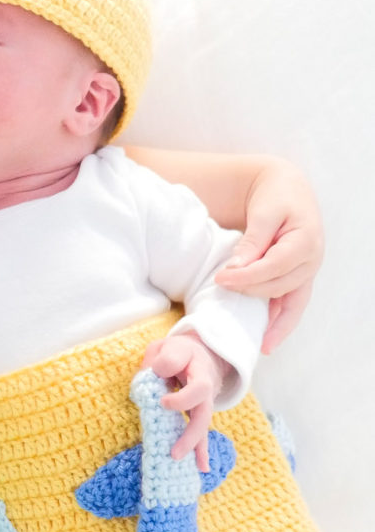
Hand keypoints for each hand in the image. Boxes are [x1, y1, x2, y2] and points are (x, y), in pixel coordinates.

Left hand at [141, 333, 226, 470]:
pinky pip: (200, 432)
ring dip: (195, 446)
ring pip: (202, 426)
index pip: (198, 388)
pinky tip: (202, 467)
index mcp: (199, 370)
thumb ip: (163, 358)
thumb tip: (155, 374)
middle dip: (191, 435)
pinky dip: (201, 449)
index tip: (163, 402)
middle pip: (203, 414)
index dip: (182, 399)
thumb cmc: (178, 352)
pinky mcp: (197, 413)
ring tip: (192, 466)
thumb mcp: (168, 346)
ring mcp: (203, 403)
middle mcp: (205, 390)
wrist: (198, 354)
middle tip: (175, 452)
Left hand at [213, 160, 323, 352]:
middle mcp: (311, 260)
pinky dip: (280, 324)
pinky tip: (266, 341)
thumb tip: (236, 270)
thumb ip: (252, 241)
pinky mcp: (299, 278)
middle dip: (249, 291)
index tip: (220, 278)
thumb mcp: (263, 212)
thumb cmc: (275, 196)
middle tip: (220, 289)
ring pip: (287, 301)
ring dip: (267, 317)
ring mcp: (307, 271)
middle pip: (279, 285)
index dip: (247, 275)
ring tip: (248, 335)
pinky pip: (292, 306)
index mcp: (305, 240)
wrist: (286, 189)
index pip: (274, 266)